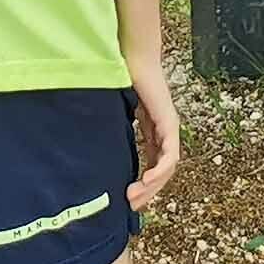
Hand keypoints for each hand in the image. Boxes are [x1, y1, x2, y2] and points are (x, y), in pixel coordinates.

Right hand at [124, 56, 181, 210]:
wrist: (132, 58)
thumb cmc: (122, 79)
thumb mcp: (118, 113)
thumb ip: (115, 129)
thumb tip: (93, 144)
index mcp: (153, 131)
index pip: (153, 165)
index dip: (143, 184)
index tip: (127, 196)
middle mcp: (164, 132)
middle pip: (162, 171)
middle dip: (147, 191)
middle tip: (130, 205)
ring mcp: (169, 128)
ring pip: (167, 168)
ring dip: (152, 186)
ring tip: (134, 196)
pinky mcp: (169, 123)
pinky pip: (169, 155)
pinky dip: (159, 170)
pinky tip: (146, 180)